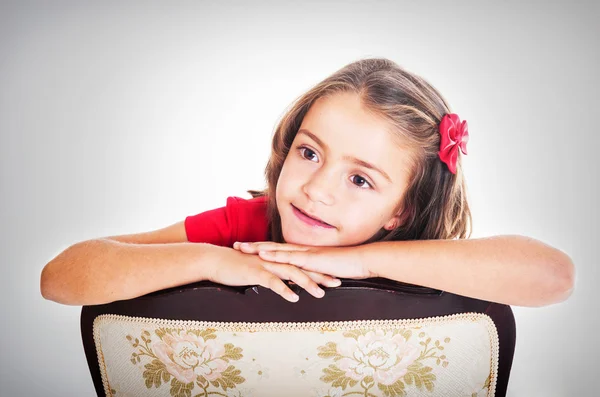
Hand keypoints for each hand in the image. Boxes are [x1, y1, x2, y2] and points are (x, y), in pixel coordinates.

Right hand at [205, 245, 340, 302]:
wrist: (215, 260)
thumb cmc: (236, 267)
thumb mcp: (258, 270)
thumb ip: (273, 274)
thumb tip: (286, 284)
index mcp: (276, 259)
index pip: (302, 264)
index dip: (319, 269)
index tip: (334, 276)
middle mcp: (274, 259)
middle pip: (302, 266)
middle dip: (321, 275)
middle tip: (338, 283)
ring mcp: (266, 265)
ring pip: (291, 273)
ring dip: (307, 283)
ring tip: (321, 293)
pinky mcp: (255, 272)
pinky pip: (272, 281)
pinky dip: (284, 289)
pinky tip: (294, 297)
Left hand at [233, 241, 373, 278]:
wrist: (363, 260)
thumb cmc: (347, 266)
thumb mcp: (326, 271)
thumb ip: (315, 273)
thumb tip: (306, 280)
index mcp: (304, 252)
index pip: (279, 249)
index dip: (262, 248)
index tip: (247, 249)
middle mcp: (302, 250)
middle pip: (273, 246)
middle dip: (253, 246)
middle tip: (235, 245)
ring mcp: (306, 253)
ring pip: (277, 250)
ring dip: (258, 248)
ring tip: (242, 248)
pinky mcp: (312, 260)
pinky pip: (290, 257)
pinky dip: (275, 256)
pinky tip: (263, 256)